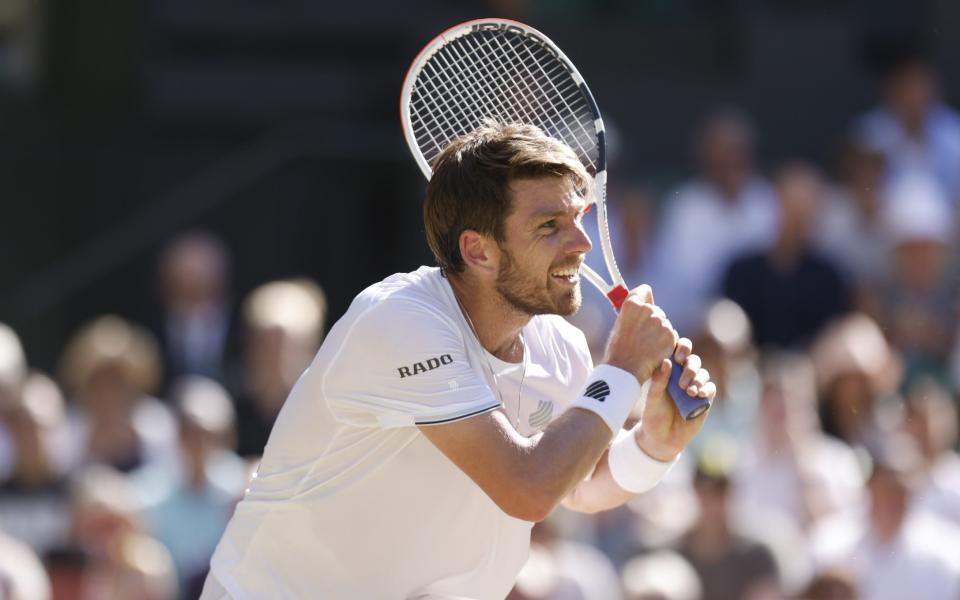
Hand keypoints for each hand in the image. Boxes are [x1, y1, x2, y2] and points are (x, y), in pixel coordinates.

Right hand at [603, 285, 677, 381]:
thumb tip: (643, 306)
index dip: (645, 298)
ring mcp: (661, 323)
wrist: (625, 370)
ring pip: (665, 324)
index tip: (644, 305)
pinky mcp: (670, 336)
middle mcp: (648, 310)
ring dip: (659, 332)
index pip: (645, 290)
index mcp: (632, 304)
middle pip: (656, 310)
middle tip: (642, 336)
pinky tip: (654, 351)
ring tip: (646, 346)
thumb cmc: (618, 350)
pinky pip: (671, 335)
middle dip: (652, 320)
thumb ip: (632, 313)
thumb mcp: (620, 325)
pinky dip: (666, 343)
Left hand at [635, 340, 714, 461]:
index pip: (678, 351)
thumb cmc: (653, 415)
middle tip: (682, 381)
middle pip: (693, 360)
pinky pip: (710, 388)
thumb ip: (658, 381)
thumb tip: (667, 361)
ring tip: (689, 391)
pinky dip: (707, 388)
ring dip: (698, 379)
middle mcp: (683, 376)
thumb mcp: (653, 399)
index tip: (678, 357)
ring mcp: (695, 387)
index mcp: (669, 370)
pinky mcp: (704, 400)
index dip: (682, 348)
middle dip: (691, 366)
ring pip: (703, 373)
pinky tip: (699, 394)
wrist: (662, 439)